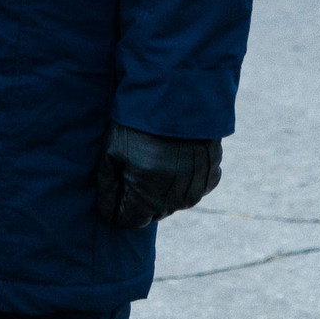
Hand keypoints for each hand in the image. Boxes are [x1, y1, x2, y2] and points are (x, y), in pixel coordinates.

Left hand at [93, 126, 221, 229]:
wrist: (178, 96)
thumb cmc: (137, 124)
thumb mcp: (112, 152)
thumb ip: (108, 187)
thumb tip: (108, 215)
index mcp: (148, 198)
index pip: (130, 222)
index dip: (117, 210)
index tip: (114, 190)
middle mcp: (176, 201)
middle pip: (152, 212)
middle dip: (139, 198)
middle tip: (131, 168)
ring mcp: (197, 189)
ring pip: (173, 202)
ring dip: (161, 189)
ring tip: (152, 159)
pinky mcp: (211, 175)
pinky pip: (193, 188)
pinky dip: (182, 179)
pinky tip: (173, 157)